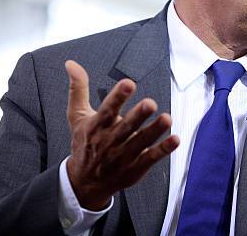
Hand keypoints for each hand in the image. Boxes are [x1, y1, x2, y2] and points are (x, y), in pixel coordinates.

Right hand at [64, 60, 178, 210]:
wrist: (83, 183)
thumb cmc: (84, 143)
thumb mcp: (77, 116)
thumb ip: (78, 89)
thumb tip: (71, 63)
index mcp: (96, 127)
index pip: (107, 110)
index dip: (118, 97)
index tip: (129, 83)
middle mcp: (109, 141)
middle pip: (125, 127)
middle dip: (138, 115)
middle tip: (150, 103)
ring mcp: (122, 157)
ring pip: (140, 142)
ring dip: (154, 131)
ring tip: (166, 118)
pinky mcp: (134, 168)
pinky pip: (150, 158)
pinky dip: (163, 150)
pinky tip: (175, 139)